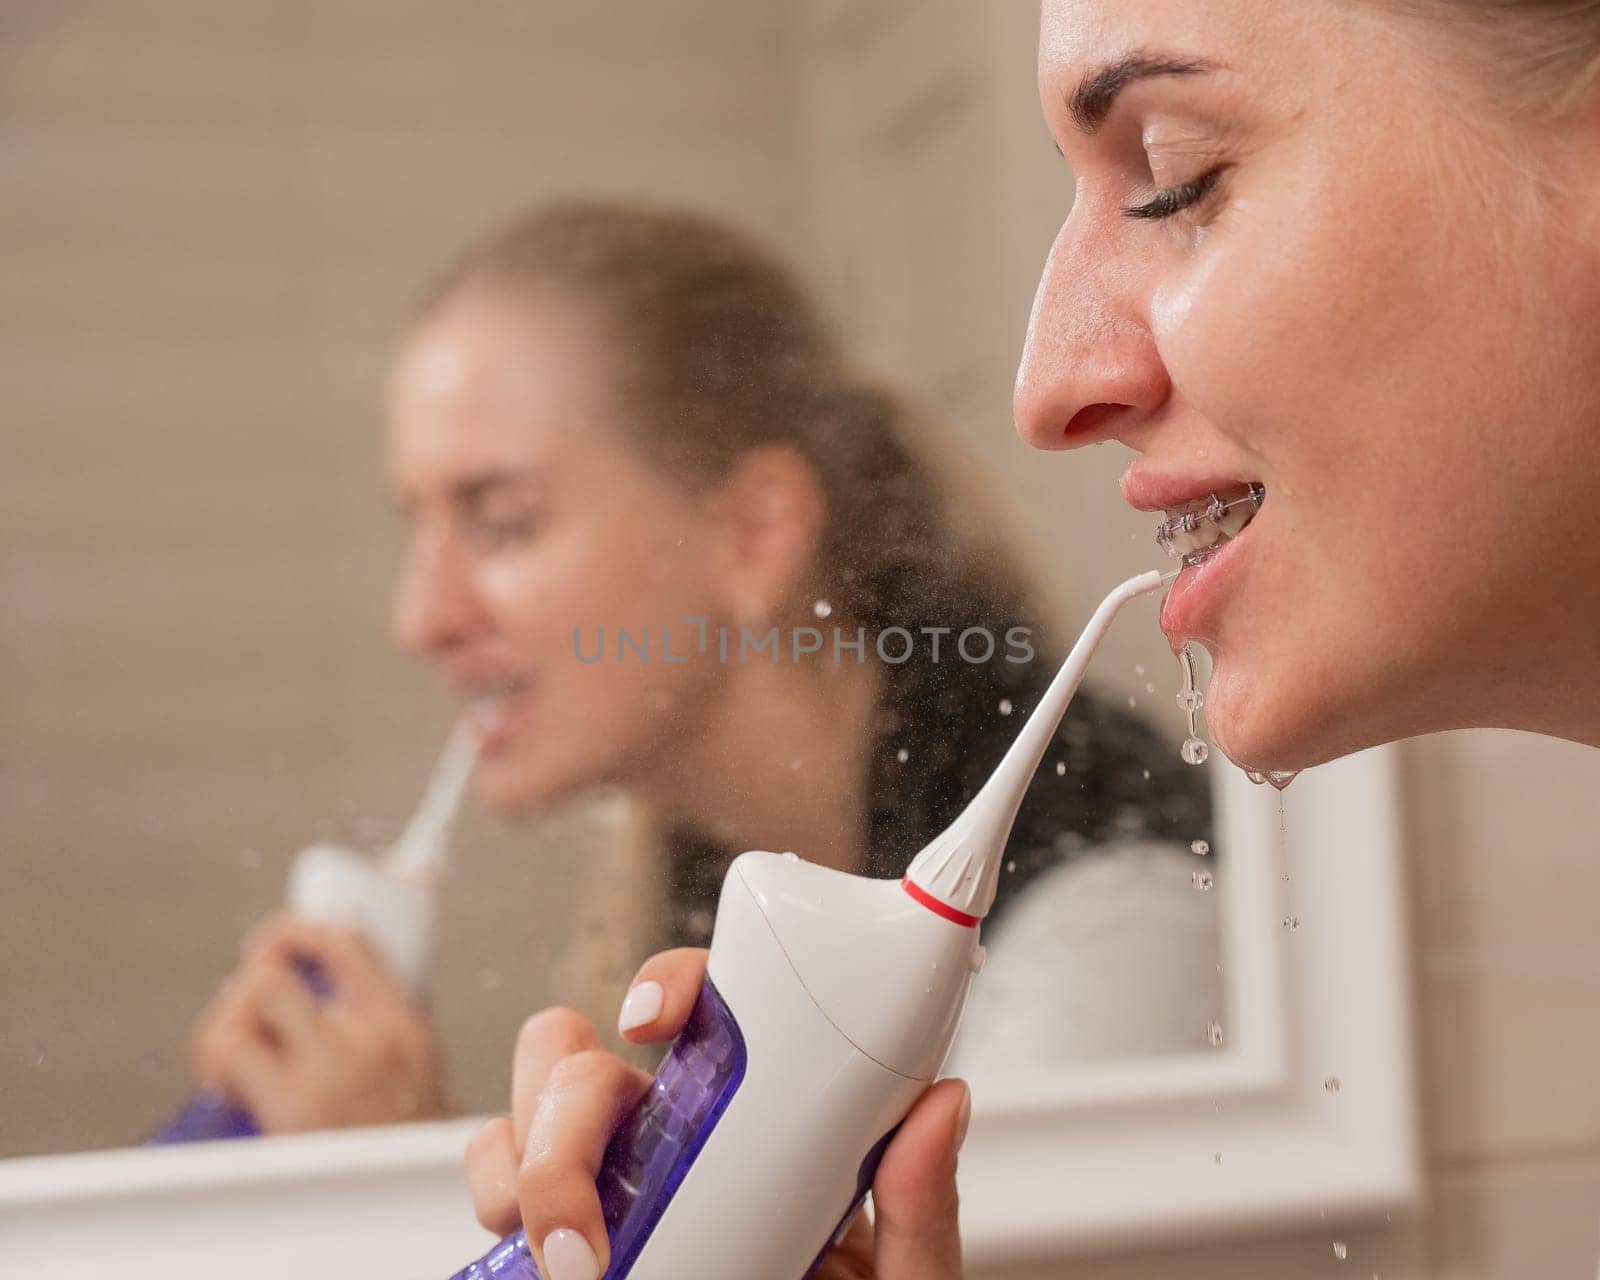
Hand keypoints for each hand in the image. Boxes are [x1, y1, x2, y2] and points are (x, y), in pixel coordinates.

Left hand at [190, 914, 448, 1132]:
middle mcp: (366, 1044)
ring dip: (225, 1020)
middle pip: (275, 976)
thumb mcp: (418, 1058)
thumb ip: (383, 1011)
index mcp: (401, 1023)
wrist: (412, 1200)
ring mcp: (326, 1080)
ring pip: (242, 1012)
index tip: (277, 937)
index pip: (346, 943)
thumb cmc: (408, 1138)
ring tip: (233, 1042)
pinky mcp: (290, 1114)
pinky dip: (216, 1059)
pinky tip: (226, 1077)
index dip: (297, 929)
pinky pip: (230, 1056)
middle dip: (248, 980)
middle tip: (245, 997)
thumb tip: (334, 966)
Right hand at [464, 947, 966, 1279]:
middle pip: (583, 1053)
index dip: (669, 985)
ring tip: (569, 1257)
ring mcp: (610, 1182)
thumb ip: (921, 1209)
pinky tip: (541, 1262)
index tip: (653, 1021)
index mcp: (759, 1114)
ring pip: (520, 1115)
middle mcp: (672, 1131)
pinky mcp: (562, 1237)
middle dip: (563, 1111)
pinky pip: (496, 1191)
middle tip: (593, 1219)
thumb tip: (942, 1106)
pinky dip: (498, 1207)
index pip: (707, 1004)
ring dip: (520, 1169)